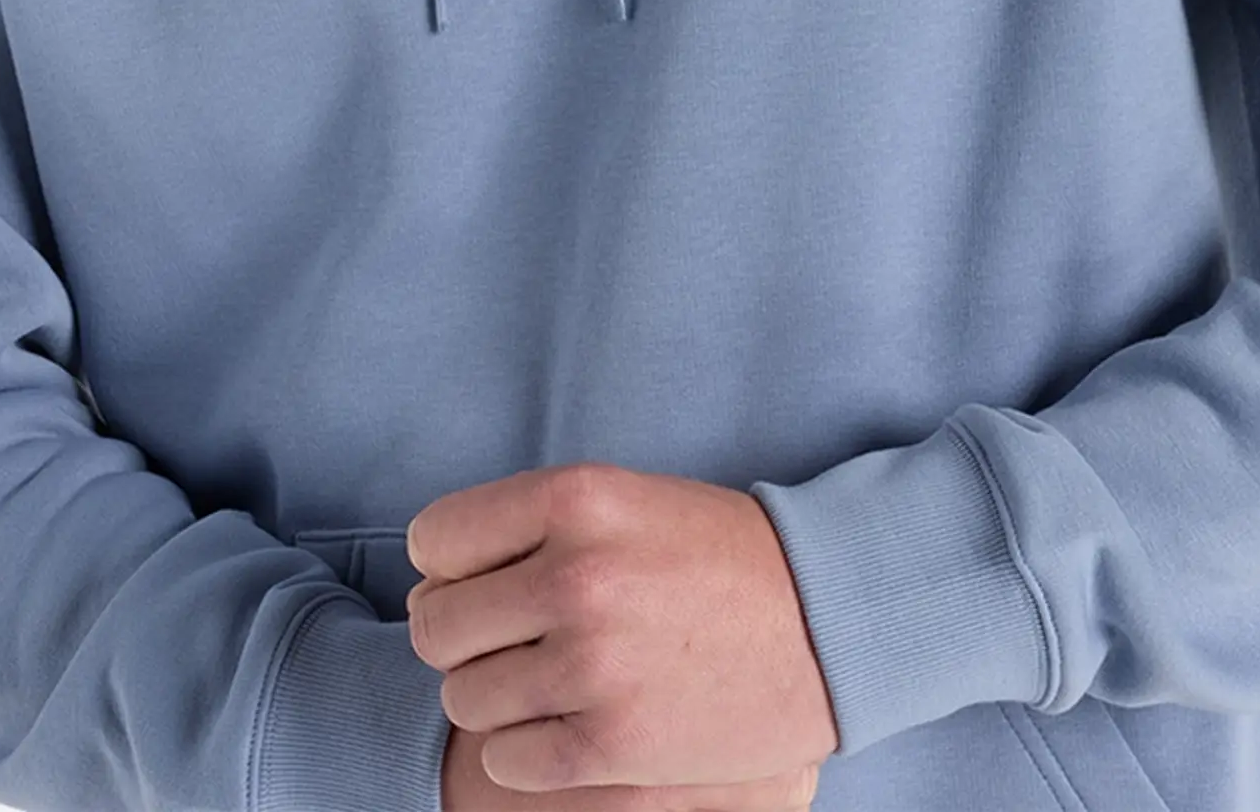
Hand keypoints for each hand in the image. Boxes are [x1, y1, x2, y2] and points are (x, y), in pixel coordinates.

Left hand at [408, 460, 838, 796]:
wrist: (825, 619)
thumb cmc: (716, 554)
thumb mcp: (625, 499)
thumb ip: (532, 526)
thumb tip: (434, 576)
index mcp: (576, 498)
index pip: (434, 540)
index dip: (449, 565)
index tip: (482, 579)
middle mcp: (577, 575)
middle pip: (437, 626)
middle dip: (462, 636)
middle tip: (511, 637)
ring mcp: (593, 664)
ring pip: (464, 698)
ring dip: (496, 695)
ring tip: (552, 679)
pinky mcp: (612, 745)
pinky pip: (506, 761)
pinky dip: (526, 751)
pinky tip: (572, 723)